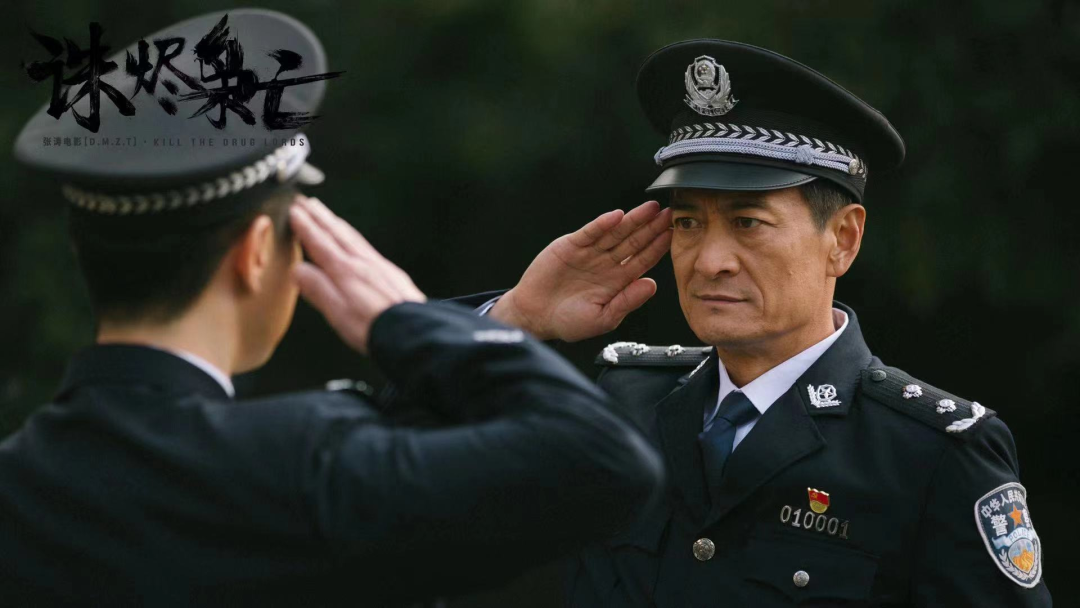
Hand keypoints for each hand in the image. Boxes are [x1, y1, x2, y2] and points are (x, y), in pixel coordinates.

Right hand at [289, 196, 425, 353]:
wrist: (414, 331)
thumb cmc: (375, 328)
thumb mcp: (338, 313)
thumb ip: (318, 289)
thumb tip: (298, 270)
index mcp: (345, 271)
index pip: (320, 243)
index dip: (305, 226)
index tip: (293, 211)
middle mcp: (363, 263)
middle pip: (336, 233)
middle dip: (318, 216)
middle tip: (304, 201)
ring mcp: (379, 266)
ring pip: (352, 237)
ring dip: (335, 222)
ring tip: (324, 212)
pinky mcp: (392, 273)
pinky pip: (366, 245)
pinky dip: (353, 235)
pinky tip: (354, 239)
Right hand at [490, 201, 672, 341]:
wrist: (534, 316)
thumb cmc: (568, 322)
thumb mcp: (603, 318)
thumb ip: (627, 301)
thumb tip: (652, 285)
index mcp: (617, 280)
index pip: (643, 259)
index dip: (658, 247)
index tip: (674, 235)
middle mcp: (606, 263)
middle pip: (633, 241)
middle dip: (651, 227)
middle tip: (669, 213)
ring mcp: (589, 253)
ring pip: (615, 233)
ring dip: (632, 220)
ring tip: (650, 208)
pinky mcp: (571, 246)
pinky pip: (590, 232)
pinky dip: (602, 224)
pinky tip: (616, 216)